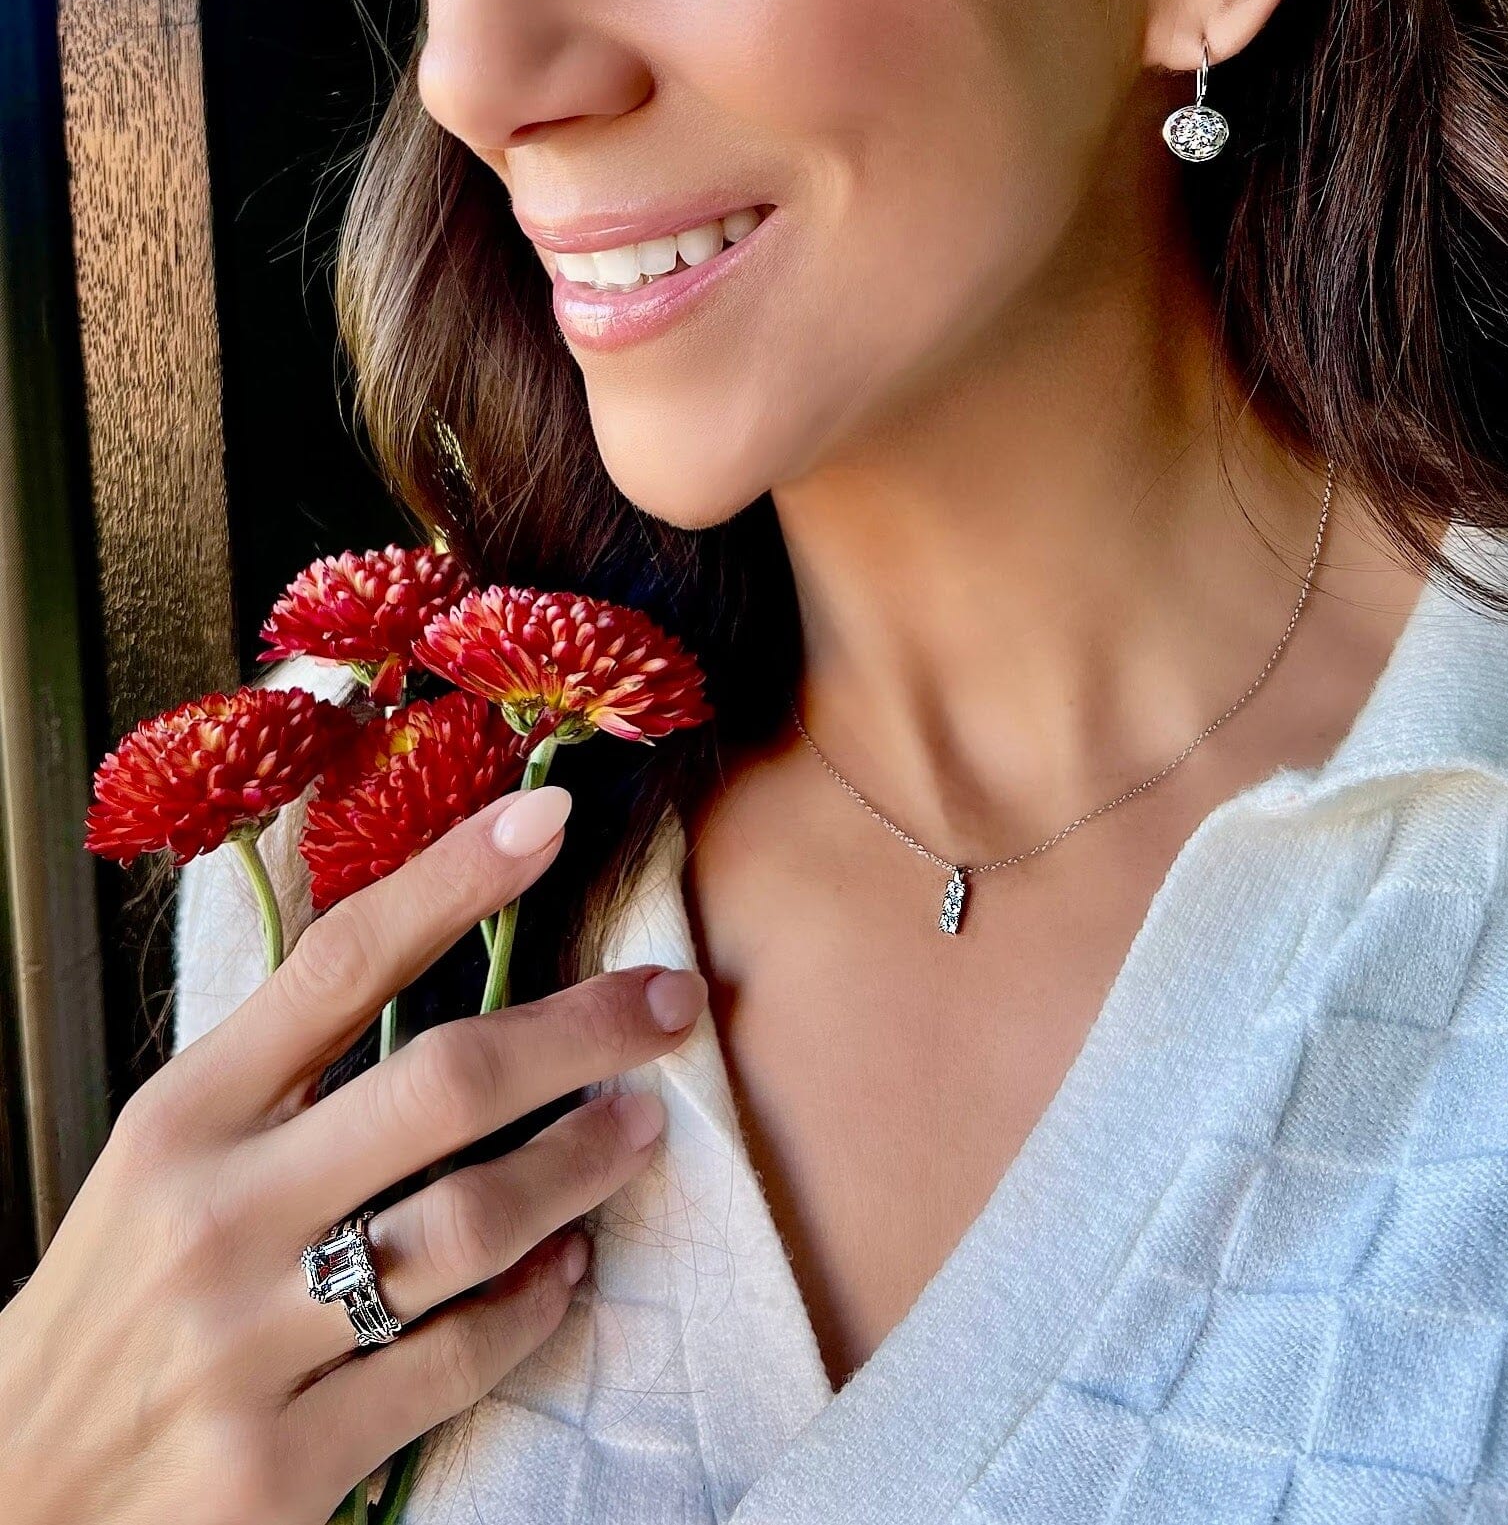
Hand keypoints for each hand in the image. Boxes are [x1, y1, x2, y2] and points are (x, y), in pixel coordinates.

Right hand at [0, 785, 706, 1523]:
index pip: (342, 964)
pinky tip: (567, 1268)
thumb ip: (285, 1073)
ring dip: (585, 1163)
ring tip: (640, 1126)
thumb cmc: (118, 1291)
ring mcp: (250, 1342)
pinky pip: (458, 1359)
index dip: (455, 880)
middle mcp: (218, 1215)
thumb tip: (443, 966)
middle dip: (584, 1030)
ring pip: (474, 1221)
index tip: (547, 819)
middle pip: (444, 1084)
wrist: (13, 1490)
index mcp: (186, 1117)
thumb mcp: (171, 1155)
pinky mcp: (281, 1465)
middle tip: (672, 1000)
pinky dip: (536, 1303)